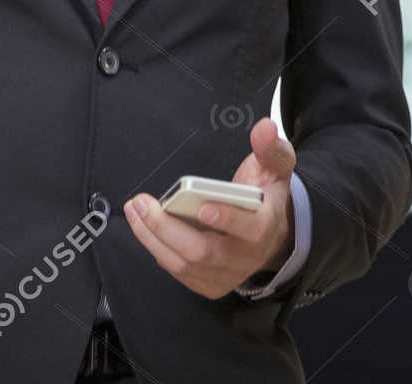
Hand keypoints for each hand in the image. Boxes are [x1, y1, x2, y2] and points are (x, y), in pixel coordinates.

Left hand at [125, 116, 297, 298]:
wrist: (272, 235)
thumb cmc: (266, 196)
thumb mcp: (275, 168)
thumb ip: (270, 148)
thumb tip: (264, 127)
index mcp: (264, 227)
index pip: (249, 229)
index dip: (227, 220)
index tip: (203, 206)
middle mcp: (245, 257)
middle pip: (202, 252)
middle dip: (167, 228)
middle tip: (143, 203)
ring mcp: (225, 275)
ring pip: (183, 264)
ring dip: (153, 237)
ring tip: (135, 209)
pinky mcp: (208, 284)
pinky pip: (176, 270)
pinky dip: (156, 248)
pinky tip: (143, 226)